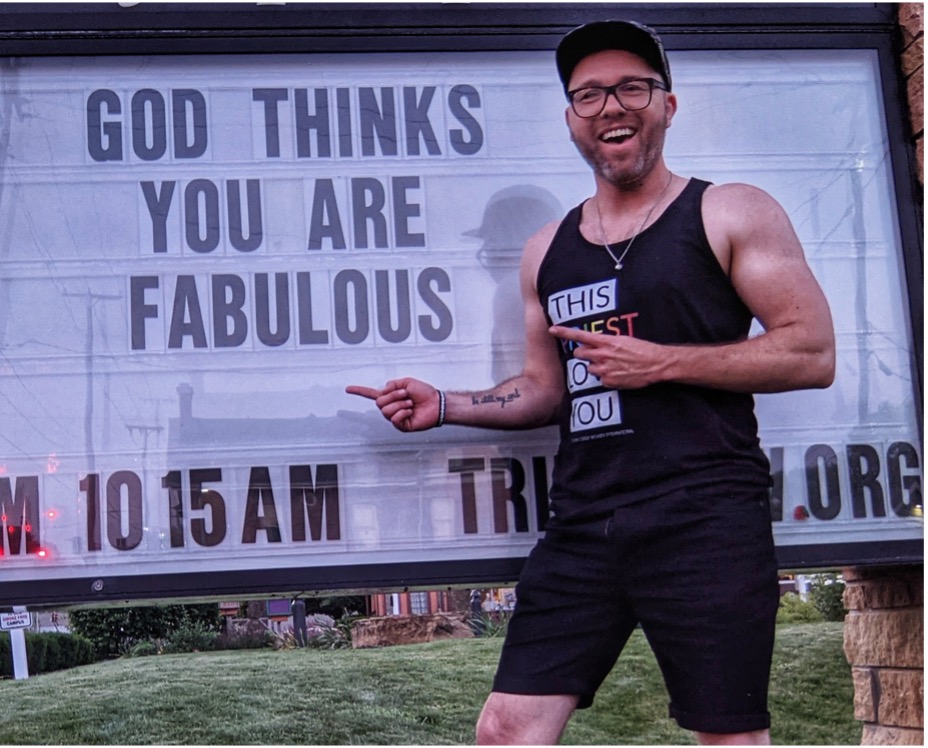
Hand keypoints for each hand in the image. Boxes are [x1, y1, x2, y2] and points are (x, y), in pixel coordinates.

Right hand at [345, 378, 440, 431]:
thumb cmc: (424, 392)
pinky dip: (403, 412)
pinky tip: (410, 411)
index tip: (347, 389)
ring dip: (399, 404)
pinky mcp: (401, 426)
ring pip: (385, 411)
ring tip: (410, 403)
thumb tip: (384, 390)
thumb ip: (393, 384)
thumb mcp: (407, 382)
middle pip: (378, 402)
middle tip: (406, 394)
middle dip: (393, 396)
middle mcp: (390, 407)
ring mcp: (395, 417)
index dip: (359, 391)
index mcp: (390, 396)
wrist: (436, 403)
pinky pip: (394, 419)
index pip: (371, 394)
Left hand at [548, 326, 666, 389]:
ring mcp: (604, 369)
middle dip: (583, 354)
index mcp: (606, 341)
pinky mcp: (608, 381)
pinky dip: (606, 378)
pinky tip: (618, 374)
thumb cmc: (642, 350)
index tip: (552, 330)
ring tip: (612, 365)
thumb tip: (596, 343)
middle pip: (579, 354)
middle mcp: (602, 355)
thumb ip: (606, 342)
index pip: (580, 336)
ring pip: (589, 368)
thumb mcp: (623, 340)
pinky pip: (600, 380)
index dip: (564, 332)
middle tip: (595, 355)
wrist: (656, 364)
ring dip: (596, 367)